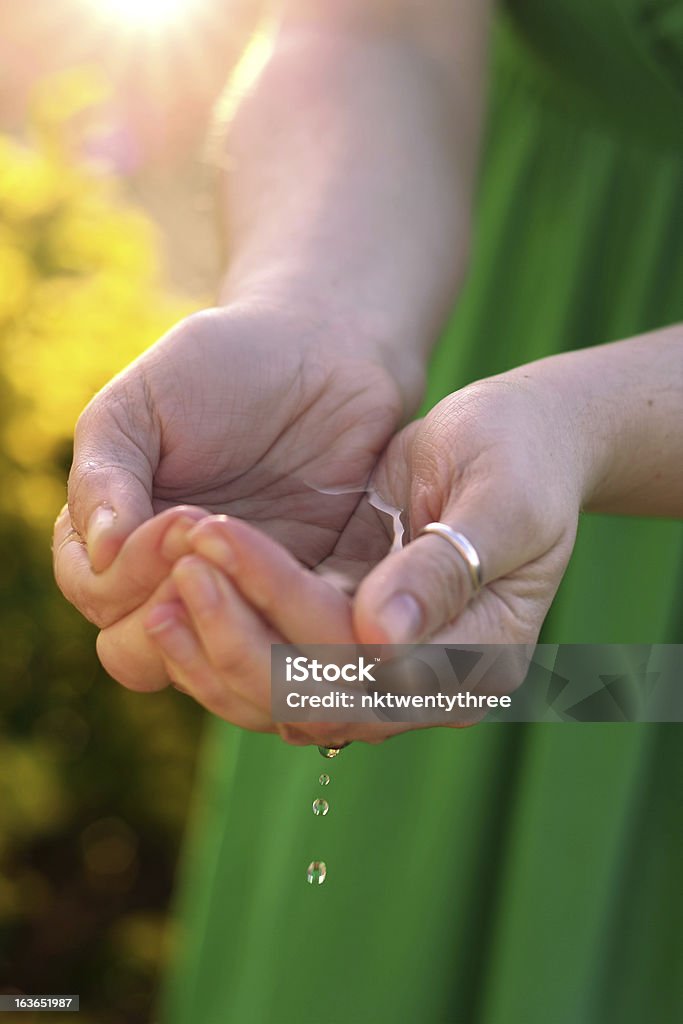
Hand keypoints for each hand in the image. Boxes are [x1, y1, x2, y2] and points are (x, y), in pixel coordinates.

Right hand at [54, 302, 405, 687]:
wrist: (326, 353)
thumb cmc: (222, 366)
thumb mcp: (142, 403)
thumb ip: (105, 474)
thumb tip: (98, 552)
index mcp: (113, 533)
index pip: (93, 592)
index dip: (126, 573)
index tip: (181, 518)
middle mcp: (165, 577)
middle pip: (136, 650)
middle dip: (171, 609)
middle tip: (216, 548)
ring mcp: (233, 595)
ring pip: (211, 666)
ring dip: (229, 630)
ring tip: (260, 572)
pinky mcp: (298, 599)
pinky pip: (287, 647)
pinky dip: (290, 636)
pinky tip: (309, 593)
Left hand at [136, 370, 584, 743]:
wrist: (518, 442)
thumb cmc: (522, 458)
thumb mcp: (501, 502)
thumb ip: (447, 569)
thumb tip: (383, 637)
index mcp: (480, 660)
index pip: (368, 667)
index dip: (288, 614)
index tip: (224, 543)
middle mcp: (427, 683)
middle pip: (313, 698)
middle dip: (235, 639)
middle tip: (177, 569)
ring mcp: (383, 666)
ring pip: (282, 693)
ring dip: (215, 648)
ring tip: (155, 592)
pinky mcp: (345, 634)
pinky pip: (275, 661)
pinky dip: (224, 636)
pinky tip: (174, 596)